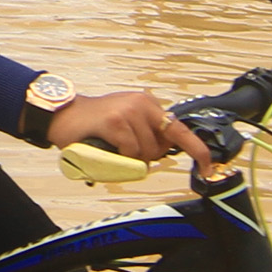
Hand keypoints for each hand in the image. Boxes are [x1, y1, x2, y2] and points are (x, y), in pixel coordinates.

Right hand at [47, 88, 219, 184]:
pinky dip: (119, 157)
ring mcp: (129, 111)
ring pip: (145, 153)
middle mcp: (143, 105)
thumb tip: (166, 151)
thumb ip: (148, 135)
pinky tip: (106, 146)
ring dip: (130, 158)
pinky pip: (130, 151)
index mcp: (149, 105)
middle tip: (123, 149)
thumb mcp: (127, 122)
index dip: (197, 151)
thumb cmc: (95, 124)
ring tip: (112, 147)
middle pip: (161, 148)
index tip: (208, 167)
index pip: (181, 130)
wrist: (63, 114)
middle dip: (146, 157)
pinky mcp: (115, 121)